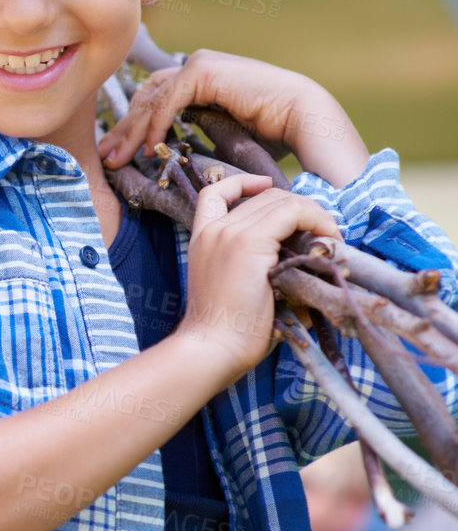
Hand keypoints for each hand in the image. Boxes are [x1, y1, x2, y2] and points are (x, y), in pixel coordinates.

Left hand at [97, 48, 326, 168]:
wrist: (305, 118)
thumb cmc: (274, 133)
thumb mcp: (225, 133)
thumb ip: (199, 133)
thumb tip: (175, 152)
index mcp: (201, 78)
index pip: (155, 98)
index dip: (134, 125)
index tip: (117, 152)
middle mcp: (196, 65)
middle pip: (146, 96)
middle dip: (124, 128)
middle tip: (105, 155)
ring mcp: (199, 64)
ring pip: (153, 98)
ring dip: (132, 130)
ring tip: (116, 157)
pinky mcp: (204, 70)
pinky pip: (168, 100)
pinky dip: (156, 124)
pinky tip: (148, 147)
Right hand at [173, 172, 341, 385]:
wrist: (213, 348)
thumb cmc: (226, 332)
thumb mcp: (232, 288)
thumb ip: (254, 265)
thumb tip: (301, 263)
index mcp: (201, 239)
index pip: (216, 192)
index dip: (244, 183)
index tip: (266, 186)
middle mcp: (214, 230)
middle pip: (265, 197)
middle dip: (298, 208)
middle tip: (320, 231)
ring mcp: (231, 234)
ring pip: (282, 201)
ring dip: (312, 214)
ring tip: (329, 237)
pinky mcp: (250, 244)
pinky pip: (292, 213)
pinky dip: (316, 219)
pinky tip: (328, 238)